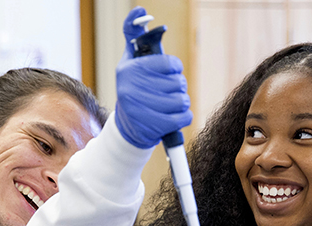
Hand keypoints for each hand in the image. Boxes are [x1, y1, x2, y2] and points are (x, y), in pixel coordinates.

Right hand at [114, 7, 191, 148]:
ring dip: (181, 103)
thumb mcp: (132, 62)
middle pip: (178, 82)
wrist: (127, 127)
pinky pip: (184, 116)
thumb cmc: (135, 88)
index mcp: (130, 70)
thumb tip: (141, 11)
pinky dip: (183, 117)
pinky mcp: (152, 126)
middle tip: (166, 92)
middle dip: (177, 87)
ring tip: (168, 105)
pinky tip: (173, 117)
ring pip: (183, 100)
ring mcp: (141, 109)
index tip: (168, 73)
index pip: (170, 64)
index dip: (174, 69)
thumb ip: (136, 36)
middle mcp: (132, 89)